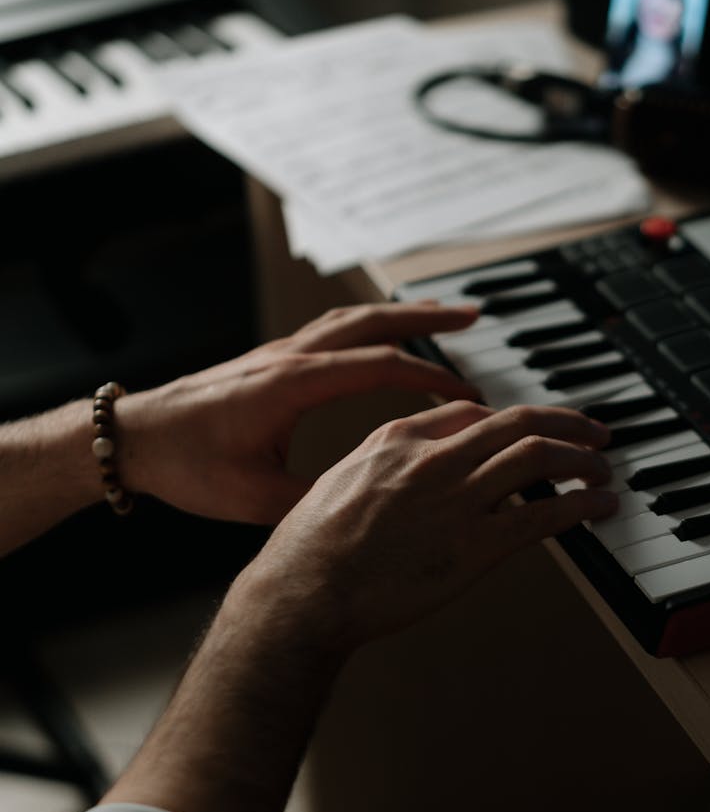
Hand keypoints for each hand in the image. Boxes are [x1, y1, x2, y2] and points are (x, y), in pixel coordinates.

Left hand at [116, 303, 481, 523]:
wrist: (133, 438)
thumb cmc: (187, 466)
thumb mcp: (257, 498)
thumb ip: (316, 497)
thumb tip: (371, 498)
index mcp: (292, 386)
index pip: (381, 366)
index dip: (432, 378)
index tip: (468, 394)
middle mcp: (289, 357)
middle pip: (373, 323)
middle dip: (428, 318)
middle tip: (475, 316)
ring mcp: (278, 353)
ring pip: (350, 319)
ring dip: (398, 313)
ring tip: (440, 314)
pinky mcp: (268, 360)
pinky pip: (329, 329)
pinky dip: (366, 325)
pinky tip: (379, 334)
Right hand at [239, 400, 616, 651]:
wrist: (303, 594)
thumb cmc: (308, 550)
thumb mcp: (339, 483)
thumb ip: (381, 468)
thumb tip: (404, 474)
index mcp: (397, 440)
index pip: (471, 413)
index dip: (512, 420)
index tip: (530, 430)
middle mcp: (434, 459)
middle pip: (517, 422)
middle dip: (565, 424)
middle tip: (592, 433)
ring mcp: (457, 500)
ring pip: (538, 457)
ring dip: (581, 459)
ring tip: (603, 469)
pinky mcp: (475, 546)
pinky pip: (544, 515)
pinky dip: (582, 505)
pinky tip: (601, 506)